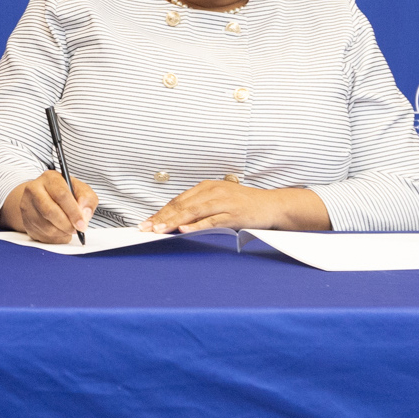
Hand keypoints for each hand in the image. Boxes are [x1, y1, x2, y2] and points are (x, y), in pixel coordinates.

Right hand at [0, 170, 95, 243]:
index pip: (61, 195)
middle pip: (50, 211)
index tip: (82, 224)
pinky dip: (55, 238)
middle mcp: (34, 189)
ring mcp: (27, 206)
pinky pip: (42, 235)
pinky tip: (60, 231)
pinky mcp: (26, 221)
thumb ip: (87, 199)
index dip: (73, 212)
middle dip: (67, 224)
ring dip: (62, 232)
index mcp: (50, 178)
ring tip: (69, 229)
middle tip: (77, 230)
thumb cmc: (66, 193)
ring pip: (46, 226)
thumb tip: (84, 214)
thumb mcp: (80, 190)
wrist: (44, 197)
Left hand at [143, 180, 326, 233]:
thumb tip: (177, 221)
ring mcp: (223, 202)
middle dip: (161, 218)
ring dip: (173, 222)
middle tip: (145, 228)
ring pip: (192, 212)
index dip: (161, 212)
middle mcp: (213, 192)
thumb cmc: (244, 205)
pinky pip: (211, 220)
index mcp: (207, 187)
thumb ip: (200, 208)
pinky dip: (196, 226)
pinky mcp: (233, 213)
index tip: (147, 222)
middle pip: (181, 205)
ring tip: (158, 230)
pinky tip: (183, 230)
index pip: (178, 201)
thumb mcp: (219, 201)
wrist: (272, 206)